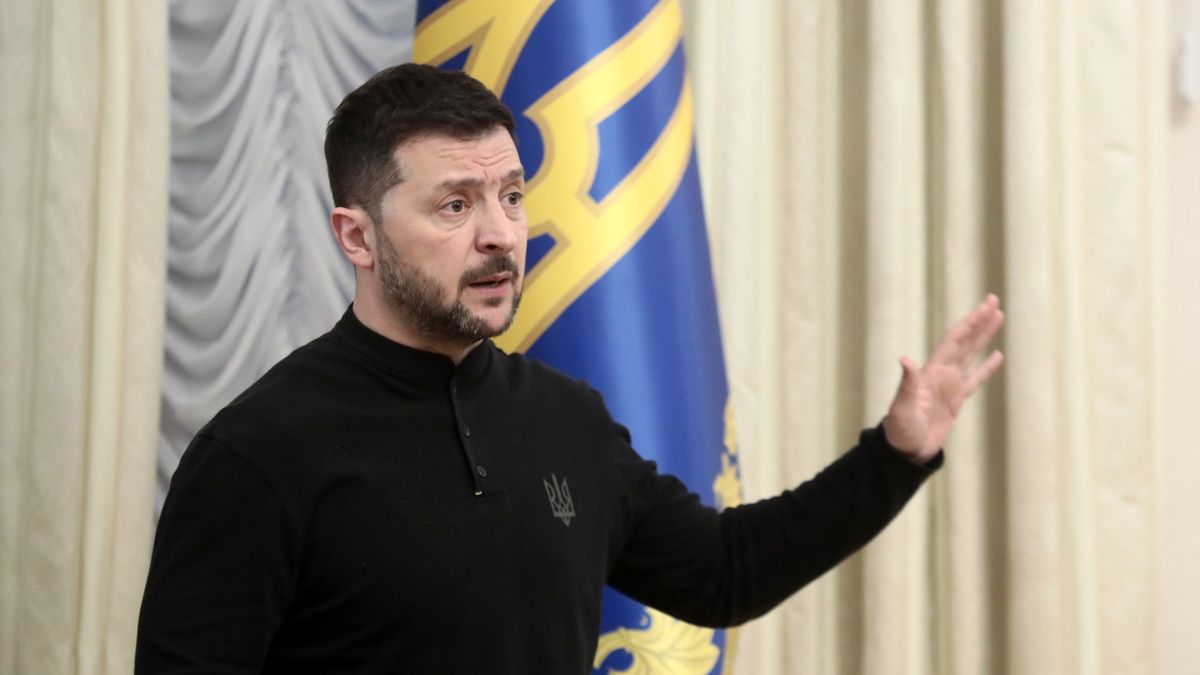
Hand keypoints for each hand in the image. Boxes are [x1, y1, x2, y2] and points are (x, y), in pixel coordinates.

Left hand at [882, 294, 1004, 462]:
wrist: (904, 451)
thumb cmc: (900, 431)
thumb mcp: (902, 407)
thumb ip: (907, 384)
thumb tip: (905, 359)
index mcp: (932, 372)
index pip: (954, 341)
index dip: (969, 324)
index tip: (984, 307)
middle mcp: (941, 374)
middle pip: (964, 341)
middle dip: (978, 321)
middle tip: (993, 300)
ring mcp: (949, 386)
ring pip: (971, 355)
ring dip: (983, 337)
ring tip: (998, 318)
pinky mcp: (955, 401)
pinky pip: (974, 379)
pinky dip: (986, 367)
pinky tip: (997, 356)